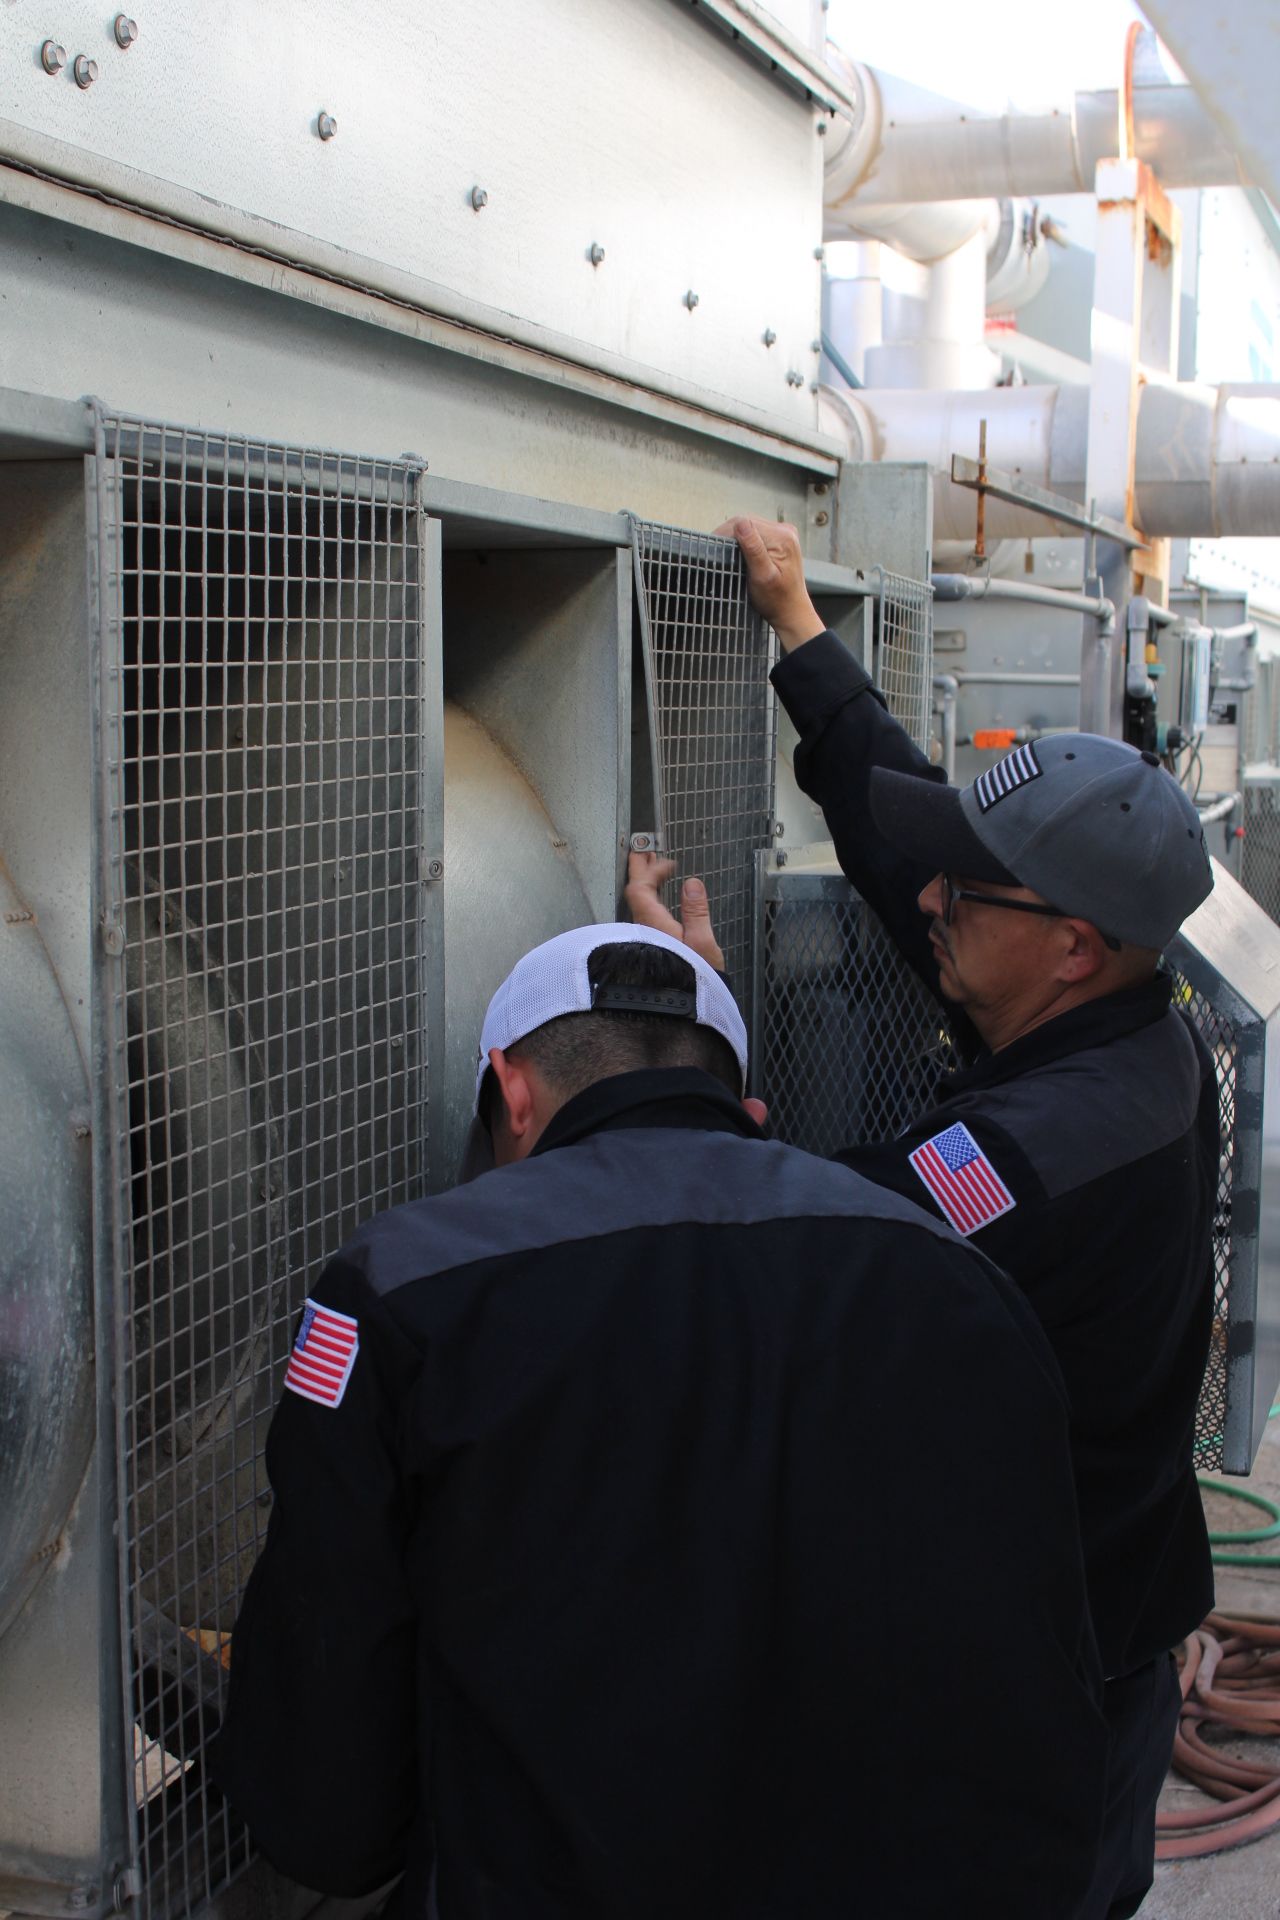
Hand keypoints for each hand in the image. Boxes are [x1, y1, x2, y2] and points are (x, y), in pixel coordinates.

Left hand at [624, 851, 724, 970]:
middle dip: (640, 870)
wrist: (682, 1011)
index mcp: (653, 925)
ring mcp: (642, 942)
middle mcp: (642, 931)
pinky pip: (643, 917)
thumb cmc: (693, 979)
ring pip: (638, 906)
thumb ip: (696, 911)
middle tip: (643, 850)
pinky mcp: (646, 952)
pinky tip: (656, 902)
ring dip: (645, 885)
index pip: (641, 888)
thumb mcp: (702, 943)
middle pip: (635, 894)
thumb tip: (691, 882)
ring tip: (652, 871)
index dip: (650, 870)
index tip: (668, 861)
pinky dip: (649, 901)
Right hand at [714, 516, 824, 652]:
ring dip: (736, 539)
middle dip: (730, 536)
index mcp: (782, 537)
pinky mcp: (780, 540)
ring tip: (725, 554)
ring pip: (750, 527)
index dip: (726, 533)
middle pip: (748, 522)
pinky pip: (756, 534)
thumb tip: (740, 524)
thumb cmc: (777, 600)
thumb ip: (753, 549)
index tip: (713, 547)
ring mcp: (783, 534)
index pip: (746, 522)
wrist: (791, 612)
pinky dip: (745, 542)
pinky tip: (739, 554)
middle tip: (717, 553)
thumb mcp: (762, 576)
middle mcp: (785, 531)